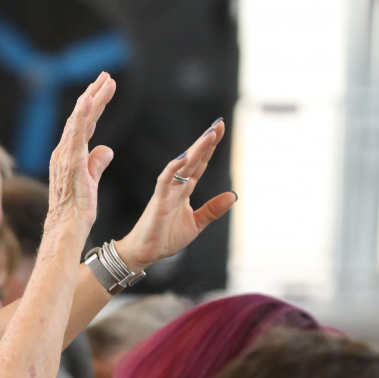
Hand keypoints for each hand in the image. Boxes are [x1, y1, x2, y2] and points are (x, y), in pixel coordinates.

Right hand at [47, 72, 116, 233]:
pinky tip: (88, 98)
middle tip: (106, 76)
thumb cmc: (76, 209)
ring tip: (104, 81)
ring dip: (91, 99)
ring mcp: (65, 155)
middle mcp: (63, 151)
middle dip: (93, 94)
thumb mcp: (91, 181)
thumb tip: (107, 149)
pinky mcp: (70, 161)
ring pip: (79, 120)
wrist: (66, 226)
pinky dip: (81, 115)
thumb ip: (97, 163)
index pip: (84, 124)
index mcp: (69, 155)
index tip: (105, 88)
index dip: (94, 105)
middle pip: (80, 117)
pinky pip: (75, 134)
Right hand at [115, 118, 236, 268]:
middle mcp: (176, 187)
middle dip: (205, 142)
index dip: (209, 148)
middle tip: (219, 123)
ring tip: (209, 134)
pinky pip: (165, 181)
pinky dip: (173, 169)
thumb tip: (233, 195)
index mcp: (184, 190)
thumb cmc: (165, 237)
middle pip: (193, 159)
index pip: (199, 164)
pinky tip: (184, 157)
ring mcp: (166, 192)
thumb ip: (212, 209)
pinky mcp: (157, 202)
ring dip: (195, 150)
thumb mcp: (196, 223)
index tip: (220, 129)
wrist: (145, 253)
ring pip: (182, 166)